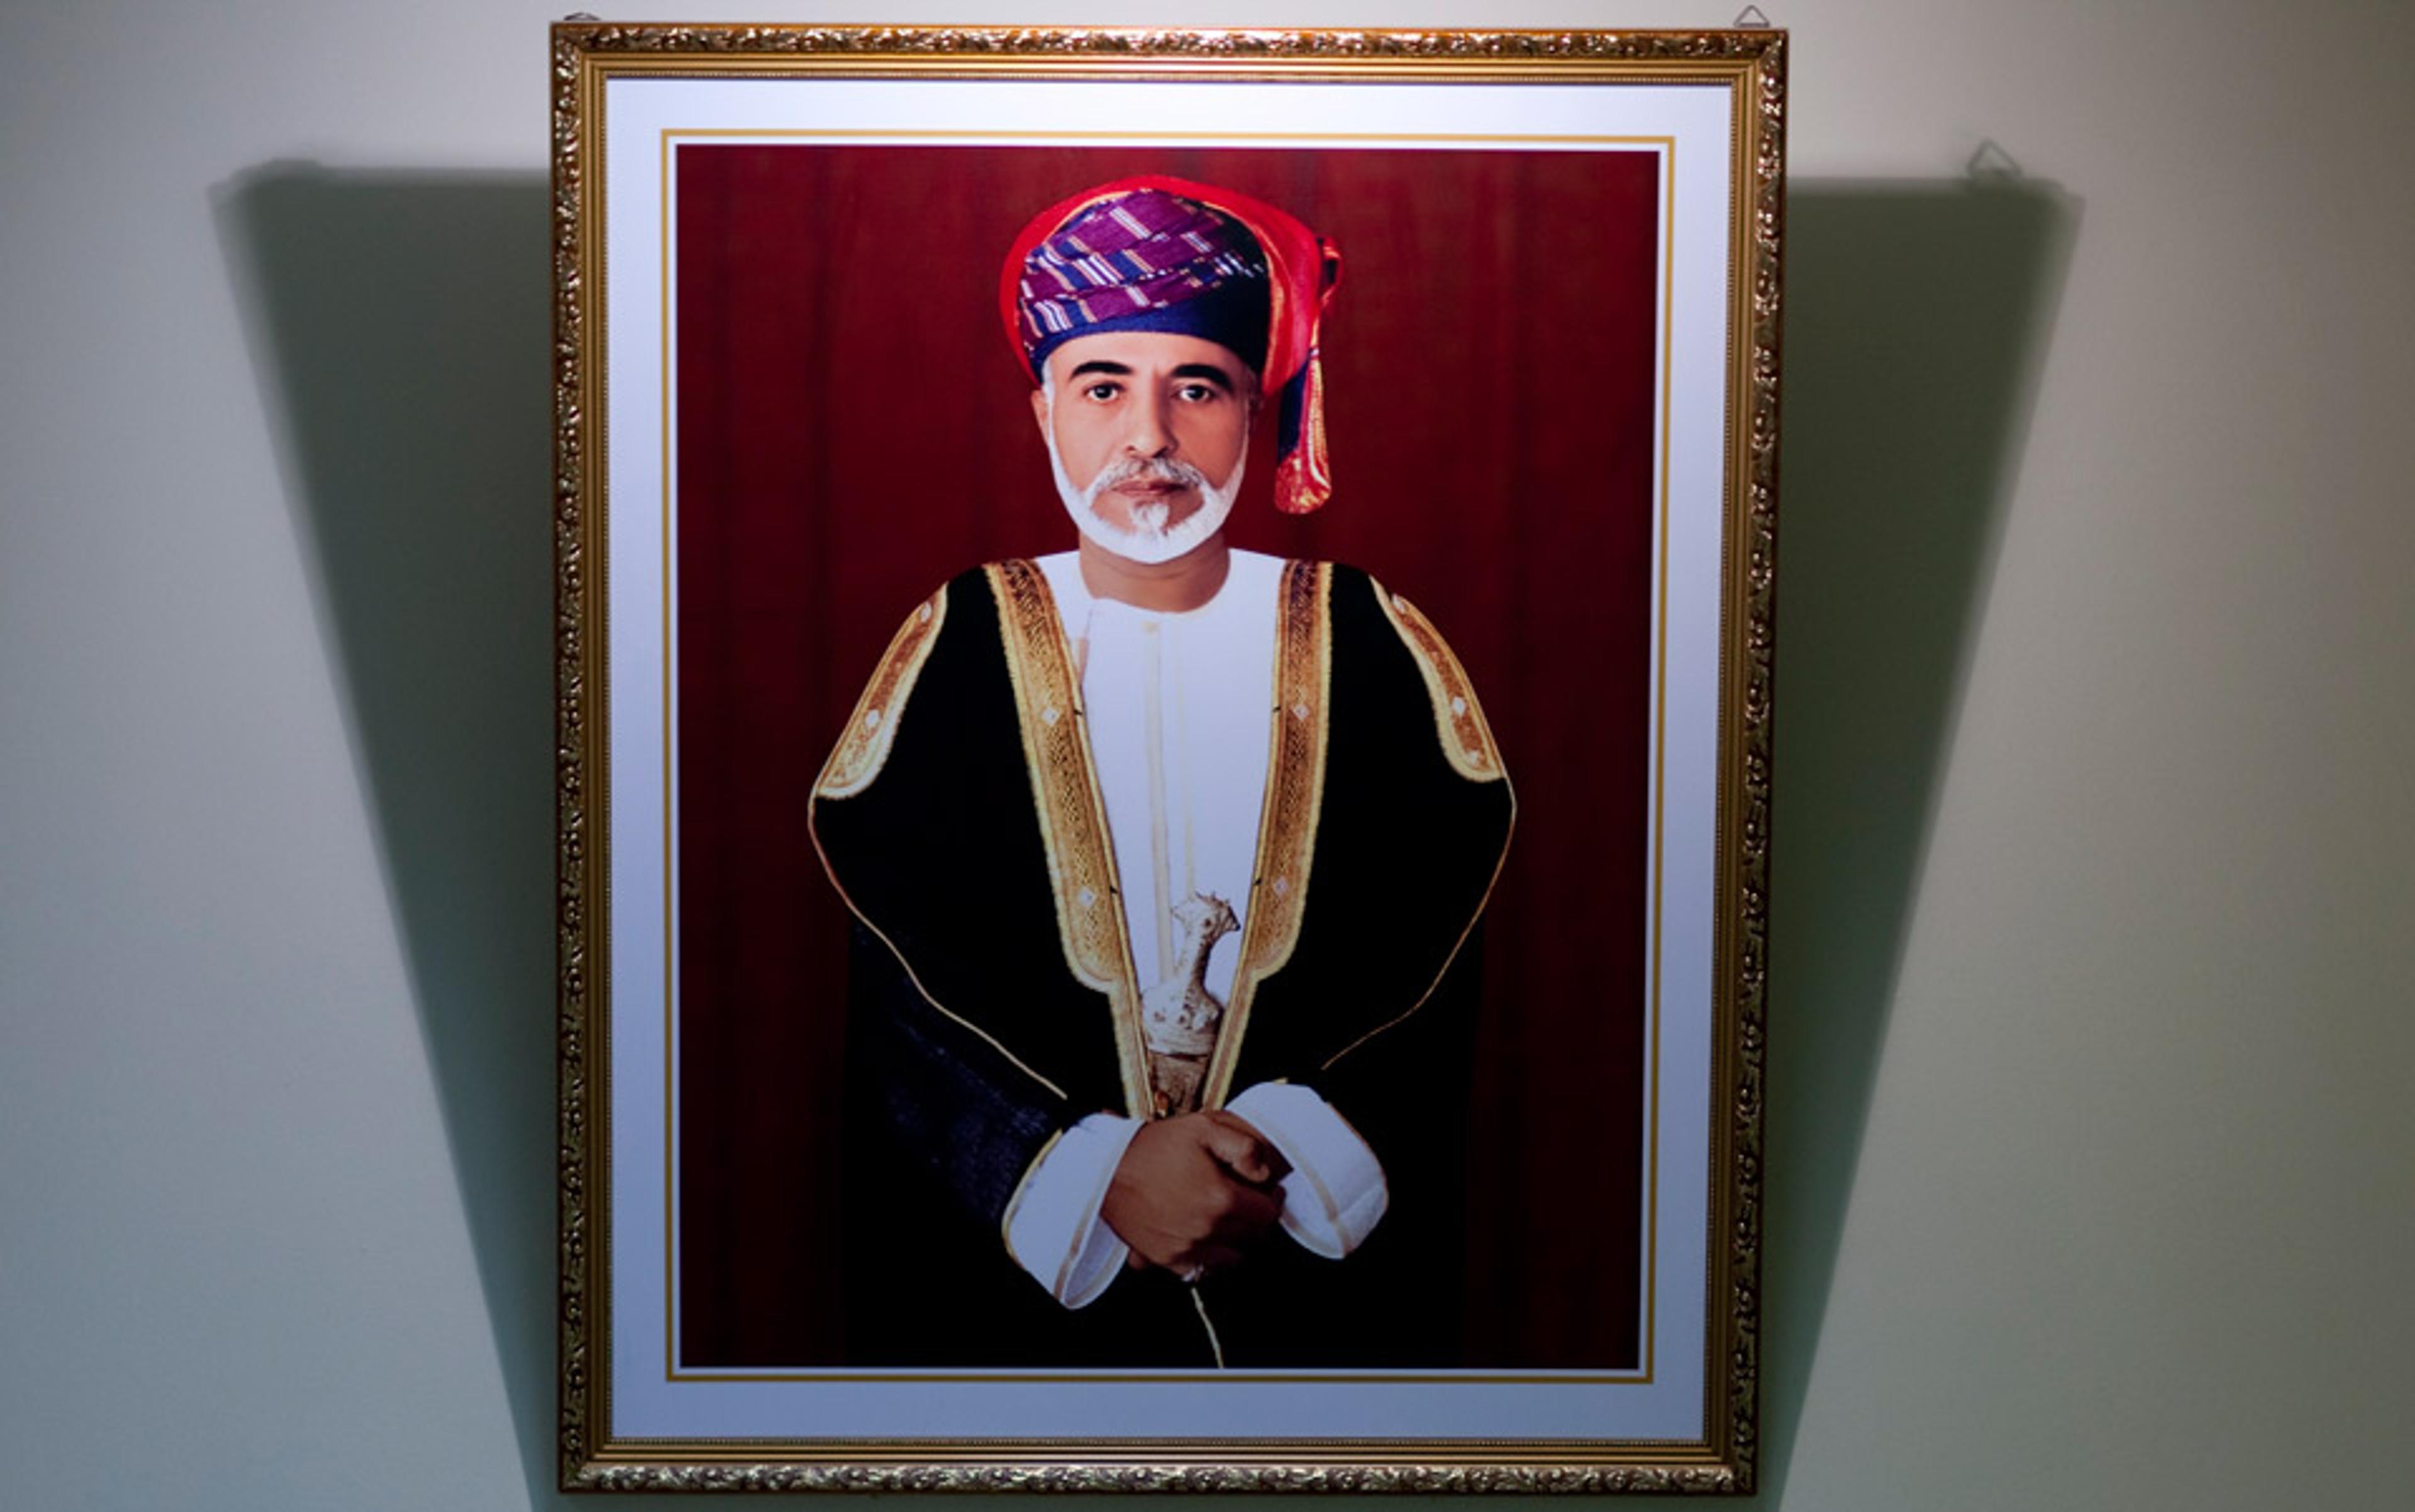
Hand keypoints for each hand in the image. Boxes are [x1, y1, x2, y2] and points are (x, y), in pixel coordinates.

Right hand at [1101, 1111, 1288, 1277]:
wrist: (1107, 1170)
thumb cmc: (1154, 1147)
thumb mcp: (1203, 1128)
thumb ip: (1244, 1146)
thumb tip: (1265, 1172)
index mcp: (1220, 1200)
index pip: (1268, 1214)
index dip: (1272, 1200)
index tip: (1267, 1191)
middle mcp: (1207, 1231)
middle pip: (1253, 1239)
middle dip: (1256, 1220)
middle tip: (1248, 1202)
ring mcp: (1186, 1249)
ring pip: (1232, 1259)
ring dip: (1236, 1242)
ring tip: (1226, 1219)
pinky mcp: (1166, 1259)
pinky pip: (1201, 1271)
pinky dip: (1208, 1259)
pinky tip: (1204, 1237)